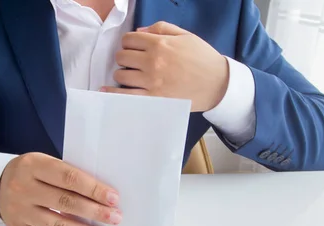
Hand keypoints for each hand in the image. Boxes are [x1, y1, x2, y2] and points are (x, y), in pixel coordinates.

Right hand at [0, 152, 121, 225]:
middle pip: (65, 202)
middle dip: (94, 212)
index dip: (93, 189)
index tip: (113, 199)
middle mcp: (23, 188)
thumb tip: (103, 198)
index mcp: (33, 165)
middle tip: (115, 218)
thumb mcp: (45, 163)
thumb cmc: (32, 173)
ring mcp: (19, 210)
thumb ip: (68, 176)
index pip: (68, 178)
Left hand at [102, 21, 229, 111]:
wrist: (217, 84)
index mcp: (160, 44)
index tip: (134, 48)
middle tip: (133, 62)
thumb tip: (139, 31)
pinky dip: (112, 93)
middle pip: (121, 57)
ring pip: (120, 75)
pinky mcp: (153, 98)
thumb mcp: (185, 36)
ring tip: (131, 76)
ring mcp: (151, 81)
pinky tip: (105, 91)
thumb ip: (161, 29)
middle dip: (125, 57)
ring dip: (123, 74)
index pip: (129, 39)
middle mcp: (152, 62)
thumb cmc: (203, 58)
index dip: (129, 43)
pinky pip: (125, 96)